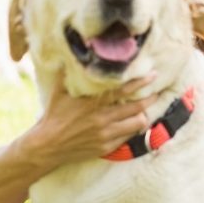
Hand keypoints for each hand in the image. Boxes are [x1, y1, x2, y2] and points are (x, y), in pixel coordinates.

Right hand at [32, 73, 158, 164]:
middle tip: (157, 92)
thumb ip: (69, 74)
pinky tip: (133, 123)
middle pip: (137, 107)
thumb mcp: (59, 92)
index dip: (140, 82)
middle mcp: (101, 118)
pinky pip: (128, 137)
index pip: (123, 90)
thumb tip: (73, 56)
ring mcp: (106, 134)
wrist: (46, 146)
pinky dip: (132, 129)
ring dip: (143, 115)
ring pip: (137, 123)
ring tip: (145, 109)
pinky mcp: (107, 147)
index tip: (153, 76)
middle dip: (151, 99)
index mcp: (92, 103)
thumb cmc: (53, 116)